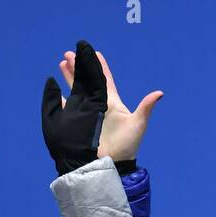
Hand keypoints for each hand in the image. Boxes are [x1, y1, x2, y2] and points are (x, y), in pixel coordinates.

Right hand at [60, 47, 161, 162]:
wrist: (113, 164)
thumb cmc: (128, 146)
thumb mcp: (138, 124)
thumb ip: (145, 108)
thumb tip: (159, 93)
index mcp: (112, 103)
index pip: (105, 80)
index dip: (99, 66)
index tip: (94, 52)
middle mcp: (99, 106)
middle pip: (87, 81)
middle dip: (79, 67)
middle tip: (69, 53)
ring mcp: (88, 114)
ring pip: (76, 91)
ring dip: (69, 77)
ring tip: (62, 63)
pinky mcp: (78, 123)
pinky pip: (67, 109)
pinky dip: (61, 100)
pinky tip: (55, 91)